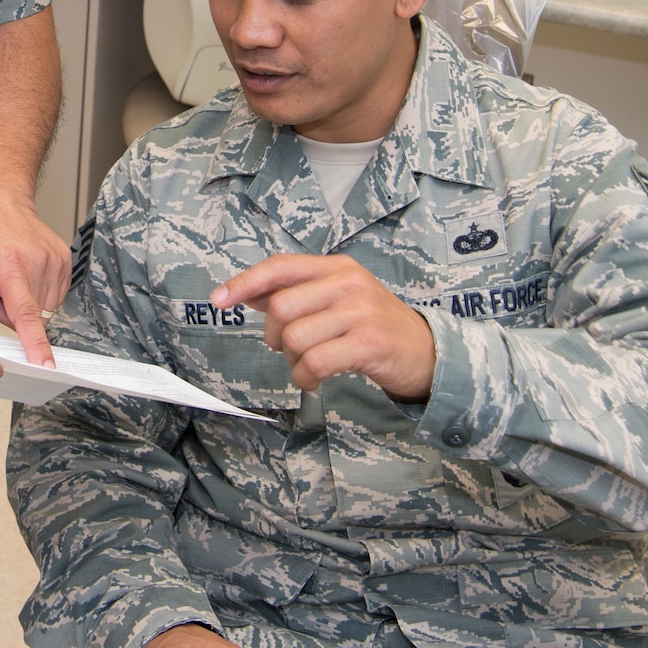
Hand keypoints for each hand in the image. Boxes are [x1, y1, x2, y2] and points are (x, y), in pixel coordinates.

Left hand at [0, 187, 70, 366]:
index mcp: (9, 265)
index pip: (25, 313)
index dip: (35, 344)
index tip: (44, 366)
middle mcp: (37, 263)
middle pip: (31, 317)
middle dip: (8, 312)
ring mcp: (54, 261)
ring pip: (43, 308)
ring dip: (22, 303)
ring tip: (2, 277)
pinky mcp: (64, 260)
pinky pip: (52, 295)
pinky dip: (35, 292)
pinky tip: (17, 273)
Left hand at [213, 254, 435, 400]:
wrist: (429, 352)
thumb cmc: (377, 326)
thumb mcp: (340, 298)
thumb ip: (297, 294)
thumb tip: (248, 293)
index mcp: (337, 267)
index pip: (280, 267)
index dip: (244, 282)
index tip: (219, 300)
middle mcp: (348, 284)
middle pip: (281, 307)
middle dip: (273, 337)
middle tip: (288, 350)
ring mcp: (360, 312)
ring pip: (295, 338)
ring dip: (292, 362)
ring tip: (308, 366)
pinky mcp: (368, 343)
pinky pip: (314, 362)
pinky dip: (305, 378)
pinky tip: (315, 380)